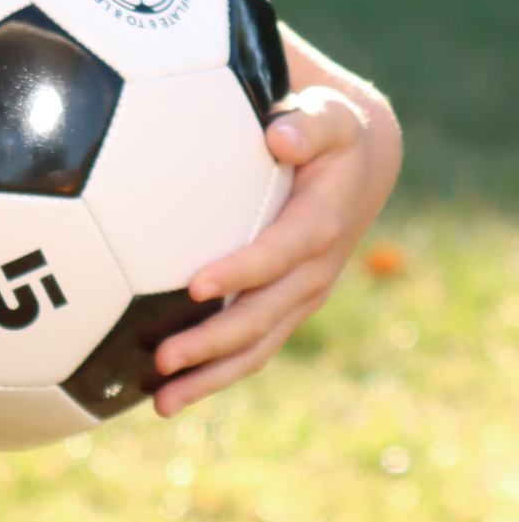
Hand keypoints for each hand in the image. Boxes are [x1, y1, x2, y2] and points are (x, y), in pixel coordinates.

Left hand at [149, 52, 401, 417]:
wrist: (362, 170)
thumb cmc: (331, 136)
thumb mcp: (332, 118)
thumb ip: (309, 125)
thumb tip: (279, 134)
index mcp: (318, 228)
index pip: (276, 257)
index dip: (240, 273)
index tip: (195, 287)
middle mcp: (312, 274)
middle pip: (260, 319)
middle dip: (212, 343)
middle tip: (162, 359)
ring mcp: (299, 298)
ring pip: (255, 349)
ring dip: (209, 377)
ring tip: (159, 403)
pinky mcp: (284, 309)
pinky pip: (250, 349)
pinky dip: (213, 374)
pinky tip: (166, 393)